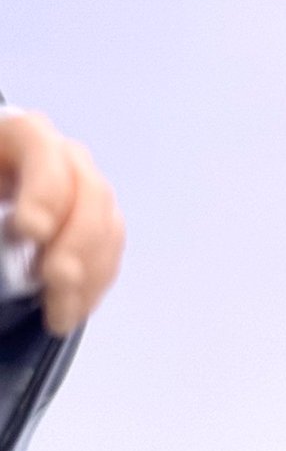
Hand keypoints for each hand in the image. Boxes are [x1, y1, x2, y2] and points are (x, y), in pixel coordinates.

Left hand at [0, 111, 124, 334]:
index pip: (40, 145)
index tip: (31, 231)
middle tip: (55, 279)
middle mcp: (59, 158)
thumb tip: (10, 243)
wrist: (0, 218)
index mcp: (17, 137)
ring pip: (106, 225)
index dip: (43, 189)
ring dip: (88, 273)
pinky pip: (110, 252)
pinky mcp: (96, 224)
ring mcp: (83, 190)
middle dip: (75, 241)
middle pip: (88, 190)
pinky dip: (94, 284)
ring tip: (60, 313)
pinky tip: (73, 308)